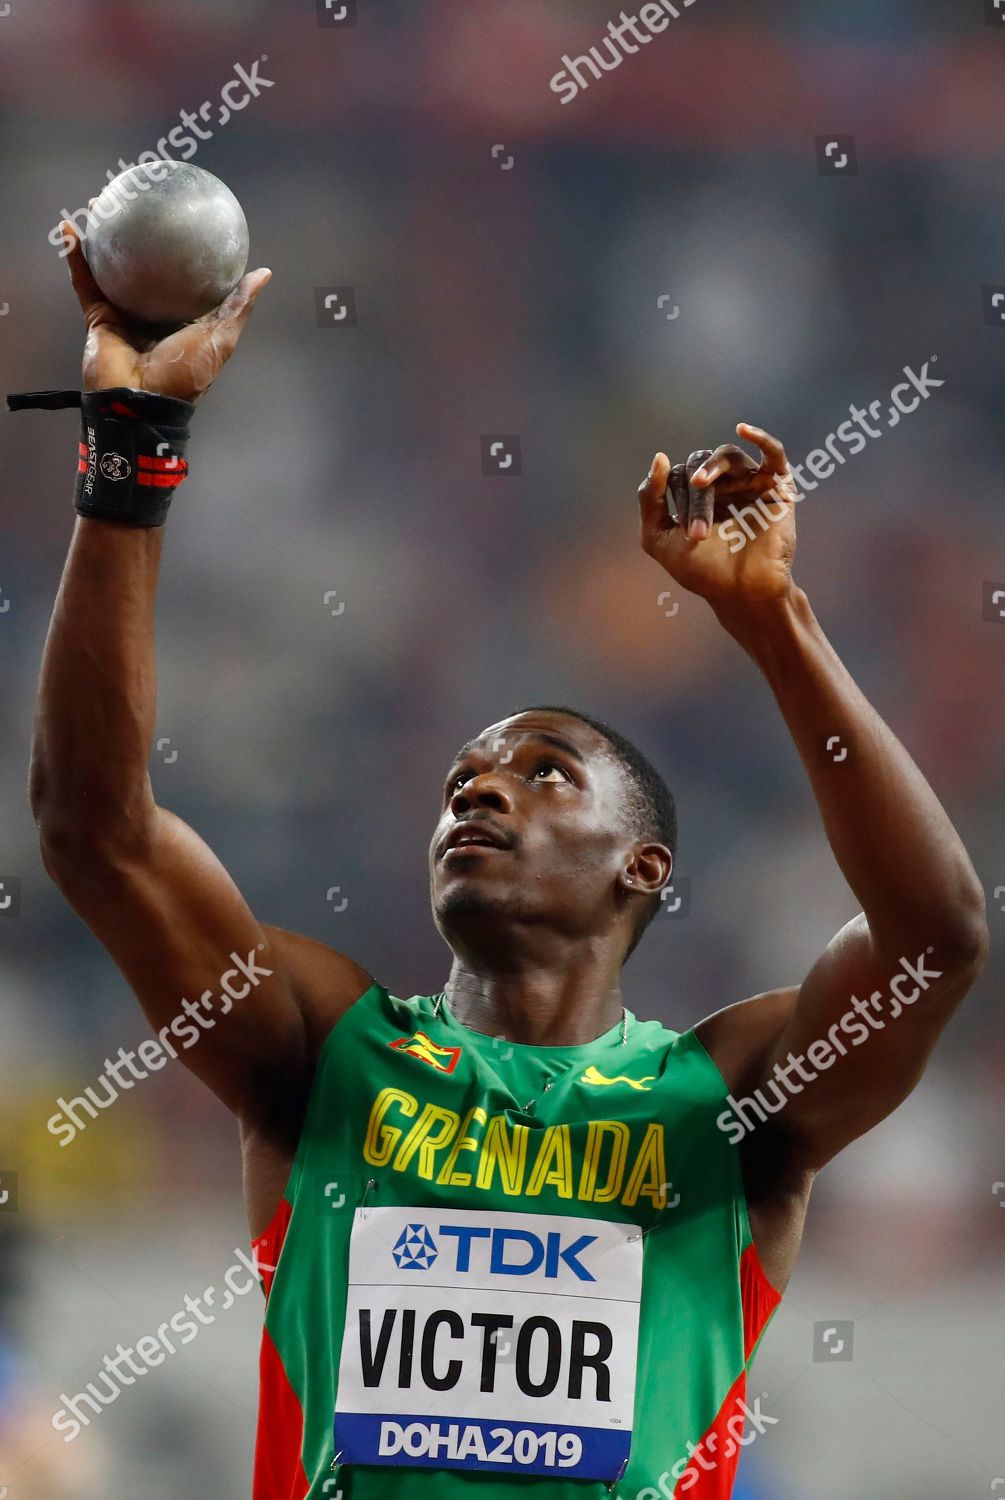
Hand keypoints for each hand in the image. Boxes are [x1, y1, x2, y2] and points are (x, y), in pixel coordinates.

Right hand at [60, 219, 270, 402]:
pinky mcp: (98, 317)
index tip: (180, 218)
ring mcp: (124, 312)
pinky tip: (70, 230)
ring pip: (111, 267)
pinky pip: (85, 281)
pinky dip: (76, 257)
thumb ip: (238, 305)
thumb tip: (262, 273)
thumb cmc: (186, 374)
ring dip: (102, 237)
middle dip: (138, 234)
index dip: (181, 248)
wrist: (142, 402)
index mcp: (182, 316)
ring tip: (100, 205)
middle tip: (136, 201)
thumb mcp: (221, 338)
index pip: (182, 274)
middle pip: (144, 265)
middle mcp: (153, 311)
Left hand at [638, 424, 797, 609]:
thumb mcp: (658, 538)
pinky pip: (773, 452)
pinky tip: (743, 429)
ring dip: (712, 468)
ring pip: (727, 456)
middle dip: (694, 496)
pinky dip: (761, 438)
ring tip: (701, 482)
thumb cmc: (703, 572)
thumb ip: (649, 500)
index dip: (676, 497)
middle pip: (700, 465)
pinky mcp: (778, 487)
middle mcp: (724, 486)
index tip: (684, 533)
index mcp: (696, 497)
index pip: (678, 475)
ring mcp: (750, 484)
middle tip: (697, 533)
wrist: (742, 593)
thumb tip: (660, 457)